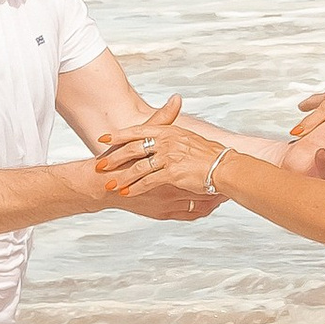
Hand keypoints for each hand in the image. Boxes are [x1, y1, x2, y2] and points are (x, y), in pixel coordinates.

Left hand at [99, 112, 232, 216]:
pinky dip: (136, 187)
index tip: (104, 138)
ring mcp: (169, 156)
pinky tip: (127, 193)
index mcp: (169, 131)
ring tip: (109, 184)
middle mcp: (166, 141)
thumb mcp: (188, 138)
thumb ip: (172, 134)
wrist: (223, 166)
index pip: (138, 131)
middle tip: (100, 165)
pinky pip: (148, 181)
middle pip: (133, 148)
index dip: (120, 135)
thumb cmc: (209, 154)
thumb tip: (163, 134)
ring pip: (138, 167)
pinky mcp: (172, 173)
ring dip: (122, 177)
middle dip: (115, 158)